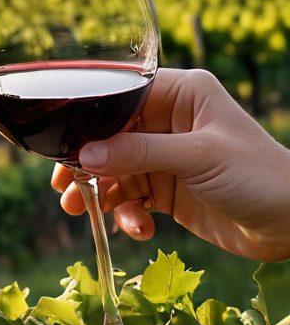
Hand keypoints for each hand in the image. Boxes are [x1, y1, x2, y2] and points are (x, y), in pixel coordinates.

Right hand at [52, 68, 289, 261]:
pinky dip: (127, 215)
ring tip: (82, 212)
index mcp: (181, 94)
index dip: (89, 117)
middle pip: (108, 136)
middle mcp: (169, 121)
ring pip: (113, 170)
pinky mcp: (167, 189)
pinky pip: (131, 198)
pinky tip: (140, 229)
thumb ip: (140, 153)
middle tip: (64, 185)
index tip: (63, 142)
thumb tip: (85, 156)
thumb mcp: (198, 157)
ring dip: (99, 193)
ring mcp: (166, 157)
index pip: (121, 94)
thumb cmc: (260, 176)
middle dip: (85, 163)